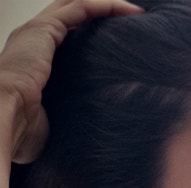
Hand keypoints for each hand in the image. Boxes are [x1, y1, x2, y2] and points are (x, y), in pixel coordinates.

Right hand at [0, 0, 143, 163]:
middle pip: (70, 14)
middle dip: (100, 13)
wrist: (1, 118)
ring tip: (137, 13)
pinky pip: (81, 7)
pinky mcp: (44, 28)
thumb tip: (94, 132)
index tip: (122, 41)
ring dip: (109, 6)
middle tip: (133, 20)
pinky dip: (107, 6)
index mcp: (31, 60)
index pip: (64, 36)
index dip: (91, 32)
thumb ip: (67, 115)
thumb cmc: (19, 129)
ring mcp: (36, 31)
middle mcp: (31, 40)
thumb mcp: (50, 120)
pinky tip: (130, 11)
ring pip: (76, 5)